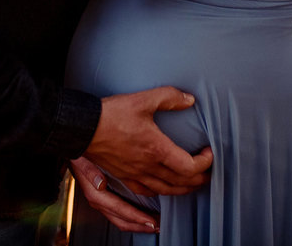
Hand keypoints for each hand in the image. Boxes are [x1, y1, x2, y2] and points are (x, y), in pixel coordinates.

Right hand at [69, 157, 159, 233]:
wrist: (72, 147)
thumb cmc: (78, 152)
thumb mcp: (81, 158)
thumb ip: (89, 171)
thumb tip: (100, 183)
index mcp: (94, 192)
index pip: (119, 209)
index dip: (136, 217)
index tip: (151, 221)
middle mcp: (98, 200)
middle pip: (121, 221)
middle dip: (140, 225)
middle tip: (157, 226)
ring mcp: (101, 201)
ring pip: (120, 219)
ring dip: (137, 223)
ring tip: (153, 223)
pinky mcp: (104, 198)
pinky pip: (119, 213)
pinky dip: (132, 216)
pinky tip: (142, 212)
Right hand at [83, 86, 212, 196]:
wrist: (83, 127)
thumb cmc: (111, 114)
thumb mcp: (143, 100)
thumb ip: (169, 98)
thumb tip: (189, 99)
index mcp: (156, 149)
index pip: (189, 167)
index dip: (204, 163)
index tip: (209, 154)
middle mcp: (147, 166)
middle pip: (180, 183)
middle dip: (198, 179)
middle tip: (207, 173)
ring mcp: (134, 174)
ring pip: (165, 191)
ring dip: (182, 190)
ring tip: (191, 184)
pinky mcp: (123, 175)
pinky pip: (145, 192)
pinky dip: (159, 194)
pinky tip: (161, 190)